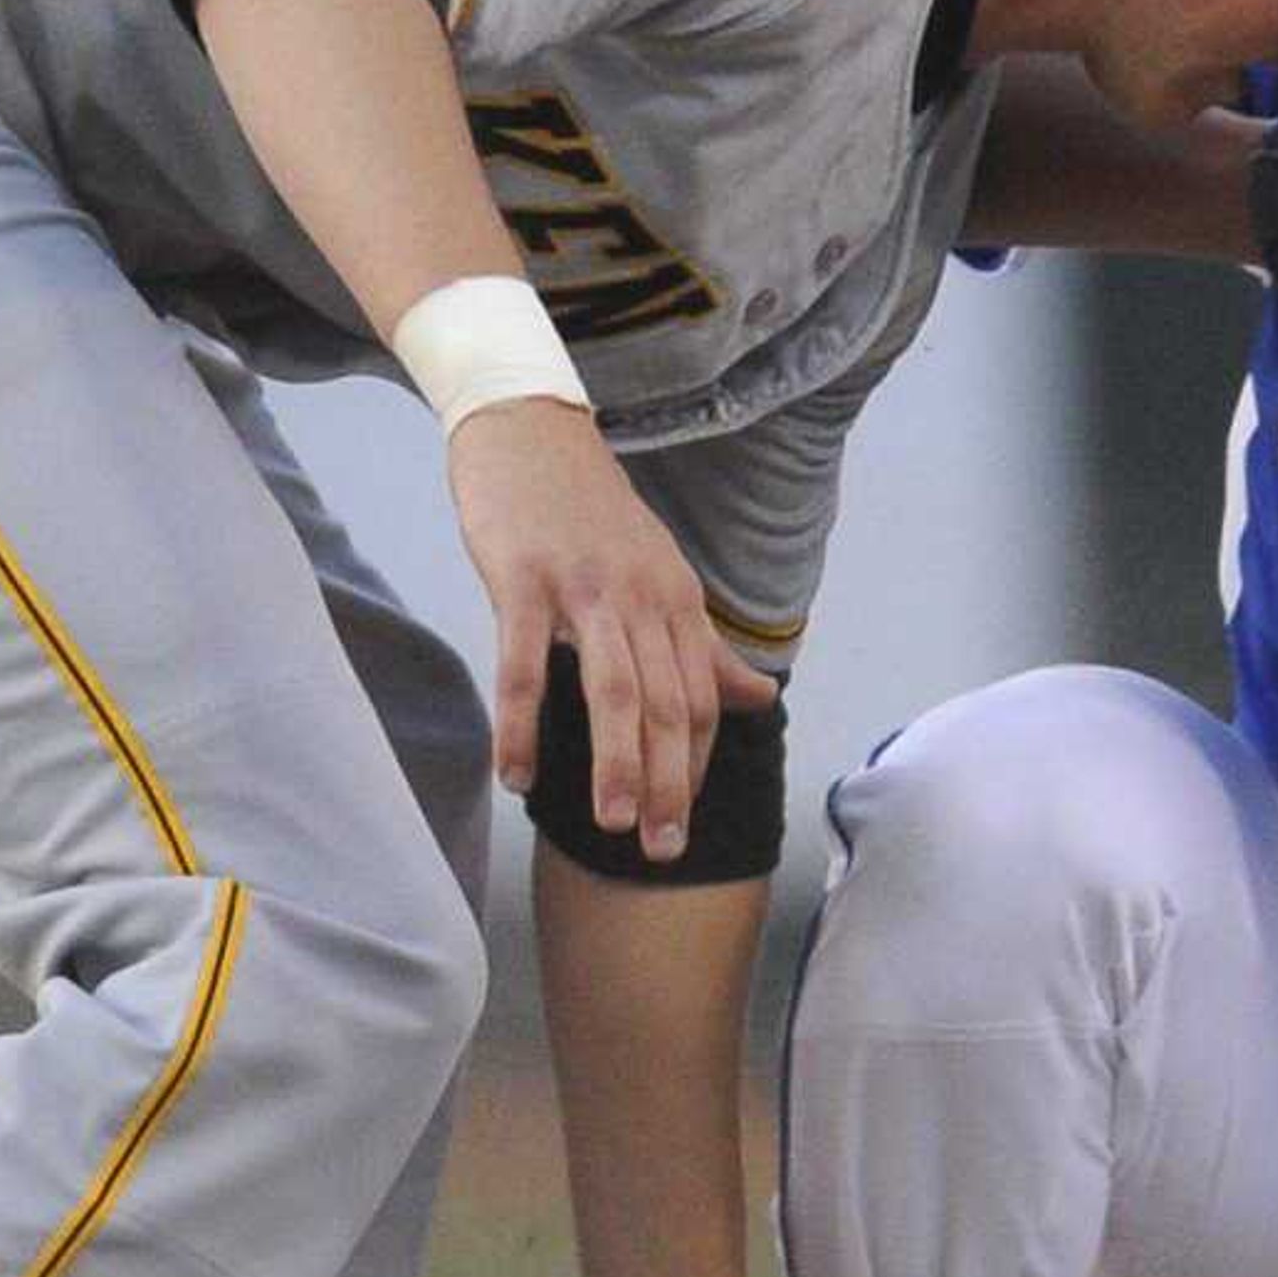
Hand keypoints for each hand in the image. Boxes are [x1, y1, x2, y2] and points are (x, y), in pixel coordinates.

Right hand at [447, 400, 775, 861]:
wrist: (527, 425)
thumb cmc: (585, 508)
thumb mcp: (657, 574)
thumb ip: (702, 646)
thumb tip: (760, 700)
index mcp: (676, 601)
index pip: (701, 699)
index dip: (695, 764)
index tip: (681, 820)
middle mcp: (642, 597)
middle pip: (668, 705)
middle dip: (671, 785)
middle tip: (664, 851)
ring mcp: (584, 588)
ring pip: (613, 691)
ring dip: (618, 764)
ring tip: (613, 826)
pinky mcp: (524, 578)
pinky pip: (525, 665)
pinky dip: (523, 725)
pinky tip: (517, 775)